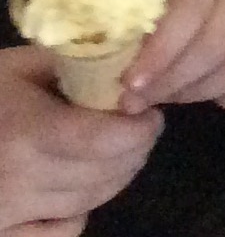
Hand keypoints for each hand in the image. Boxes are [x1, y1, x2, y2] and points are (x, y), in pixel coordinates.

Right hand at [0, 43, 159, 233]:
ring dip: (116, 177)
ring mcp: (8, 212)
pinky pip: (63, 233)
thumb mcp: (21, 67)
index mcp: (26, 130)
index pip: (102, 140)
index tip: (150, 114)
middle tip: (141, 130)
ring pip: (89, 202)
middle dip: (136, 149)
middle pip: (102, 173)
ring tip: (117, 152)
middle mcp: (18, 178)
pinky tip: (77, 186)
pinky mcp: (3, 234)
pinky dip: (80, 212)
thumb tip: (130, 63)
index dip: (138, 130)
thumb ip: (74, 64)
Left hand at [120, 0, 224, 113]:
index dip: (158, 55)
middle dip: (171, 83)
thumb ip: (131, 12)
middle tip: (138, 102)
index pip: (188, 15)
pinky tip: (211, 93)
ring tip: (169, 93)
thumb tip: (102, 70)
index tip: (128, 86)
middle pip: (214, 47)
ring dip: (197, 93)